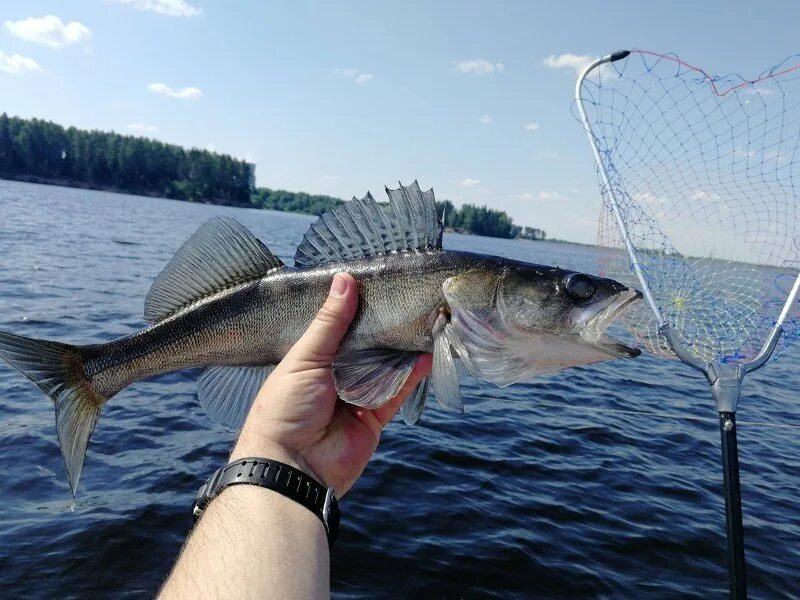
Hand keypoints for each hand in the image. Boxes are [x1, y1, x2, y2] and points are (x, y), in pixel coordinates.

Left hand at [231, 272, 431, 495]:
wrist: (293, 467)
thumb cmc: (287, 408)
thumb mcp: (305, 358)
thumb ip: (330, 322)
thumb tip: (344, 278)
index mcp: (313, 358)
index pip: (340, 326)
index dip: (358, 307)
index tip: (380, 283)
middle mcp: (336, 375)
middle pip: (367, 346)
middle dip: (385, 327)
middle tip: (410, 299)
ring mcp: (357, 396)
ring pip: (386, 367)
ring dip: (403, 348)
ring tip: (425, 321)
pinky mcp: (375, 417)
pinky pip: (396, 392)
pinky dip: (411, 375)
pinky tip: (425, 355)